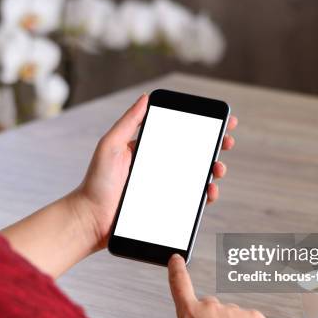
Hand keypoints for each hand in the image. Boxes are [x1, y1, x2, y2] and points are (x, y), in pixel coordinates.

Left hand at [74, 94, 237, 249]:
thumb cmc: (96, 182)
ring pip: (197, 176)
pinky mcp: (166, 207)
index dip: (201, 127)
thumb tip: (145, 98)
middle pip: (194, 154)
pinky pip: (191, 200)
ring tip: (218, 170)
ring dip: (214, 171)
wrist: (91, 219)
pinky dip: (205, 195)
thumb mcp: (110, 146)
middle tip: (225, 144)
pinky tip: (209, 192)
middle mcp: (158, 167)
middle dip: (214, 147)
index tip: (220, 122)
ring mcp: (164, 188)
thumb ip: (128, 122)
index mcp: (147, 149)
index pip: (179, 134)